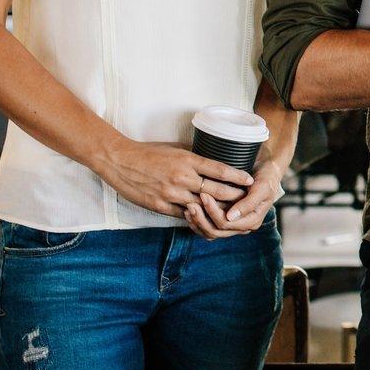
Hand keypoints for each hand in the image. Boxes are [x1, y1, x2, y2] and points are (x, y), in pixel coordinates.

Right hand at [95, 138, 251, 217]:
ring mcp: (171, 194)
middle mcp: (182, 177)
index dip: (236, 176)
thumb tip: (212, 159)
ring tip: (233, 213)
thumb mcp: (174, 149)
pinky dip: (197, 217)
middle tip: (248, 200)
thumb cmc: (148, 152)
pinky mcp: (160, 206)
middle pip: (215, 190)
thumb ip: (193, 156)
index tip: (250, 180)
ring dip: (218, 210)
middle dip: (234, 196)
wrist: (120, 161)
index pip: (219, 169)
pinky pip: (184, 215)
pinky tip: (208, 220)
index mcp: (187, 160)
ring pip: (202, 206)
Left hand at [184, 158, 285, 238]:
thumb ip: (248, 203)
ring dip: (197, 222)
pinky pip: (208, 228)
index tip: (204, 195)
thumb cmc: (266, 177)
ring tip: (188, 207)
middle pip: (216, 231)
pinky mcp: (225, 220)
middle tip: (191, 202)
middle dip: (202, 218)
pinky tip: (188, 212)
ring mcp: (233, 225)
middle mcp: (242, 226)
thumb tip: (231, 217)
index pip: (227, 223)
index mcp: (252, 221)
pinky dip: (197, 222)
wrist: (266, 171)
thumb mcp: (262, 187)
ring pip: (210, 232)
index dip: (213, 211)